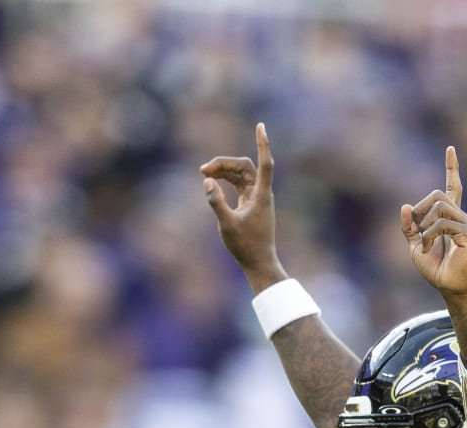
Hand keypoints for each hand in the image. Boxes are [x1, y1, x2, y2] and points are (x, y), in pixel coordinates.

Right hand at [202, 123, 286, 291]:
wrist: (258, 262)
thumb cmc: (245, 246)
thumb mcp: (227, 225)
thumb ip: (216, 202)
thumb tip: (207, 182)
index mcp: (262, 195)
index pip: (264, 164)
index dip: (262, 144)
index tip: (261, 126)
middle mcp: (262, 192)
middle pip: (244, 166)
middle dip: (223, 163)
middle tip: (202, 171)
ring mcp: (257, 196)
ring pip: (240, 173)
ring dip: (222, 171)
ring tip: (202, 174)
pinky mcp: (251, 202)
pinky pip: (238, 182)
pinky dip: (225, 179)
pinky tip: (211, 181)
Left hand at [401, 146, 466, 300]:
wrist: (450, 287)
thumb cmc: (436, 268)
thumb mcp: (415, 245)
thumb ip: (409, 227)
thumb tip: (405, 205)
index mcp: (449, 216)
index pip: (453, 186)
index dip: (452, 168)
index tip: (450, 149)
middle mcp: (460, 216)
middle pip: (437, 194)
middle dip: (421, 210)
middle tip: (418, 232)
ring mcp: (466, 223)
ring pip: (439, 207)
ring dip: (425, 227)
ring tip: (427, 245)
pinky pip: (443, 223)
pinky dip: (430, 236)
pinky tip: (431, 248)